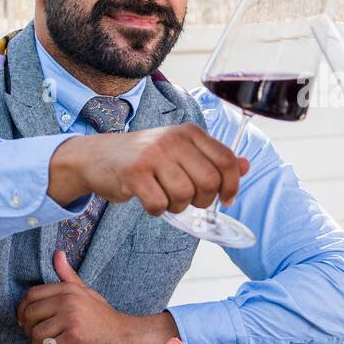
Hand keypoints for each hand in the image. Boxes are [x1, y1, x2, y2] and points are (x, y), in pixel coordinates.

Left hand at [17, 251, 179, 343]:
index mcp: (68, 289)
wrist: (124, 335)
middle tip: (38, 339)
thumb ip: (68, 276)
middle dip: (28, 331)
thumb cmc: (102, 316)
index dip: (22, 310)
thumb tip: (57, 253)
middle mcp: (68, 301)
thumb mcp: (86, 292)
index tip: (26, 322)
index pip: (31, 295)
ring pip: (36, 335)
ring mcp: (71, 318)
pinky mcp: (74, 337)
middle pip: (30, 315)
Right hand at [47, 122, 249, 215]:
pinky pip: (159, 205)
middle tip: (190, 201)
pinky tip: (149, 201)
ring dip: (178, 207)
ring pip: (185, 196)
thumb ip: (213, 158)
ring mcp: (153, 155)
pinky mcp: (134, 174)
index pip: (226, 160)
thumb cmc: (145, 157)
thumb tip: (246, 165)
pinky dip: (157, 210)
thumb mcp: (181, 151)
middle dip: (203, 200)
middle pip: (208, 182)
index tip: (227, 199)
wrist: (97, 156)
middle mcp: (174, 139)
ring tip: (166, 198)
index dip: (232, 185)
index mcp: (190, 132)